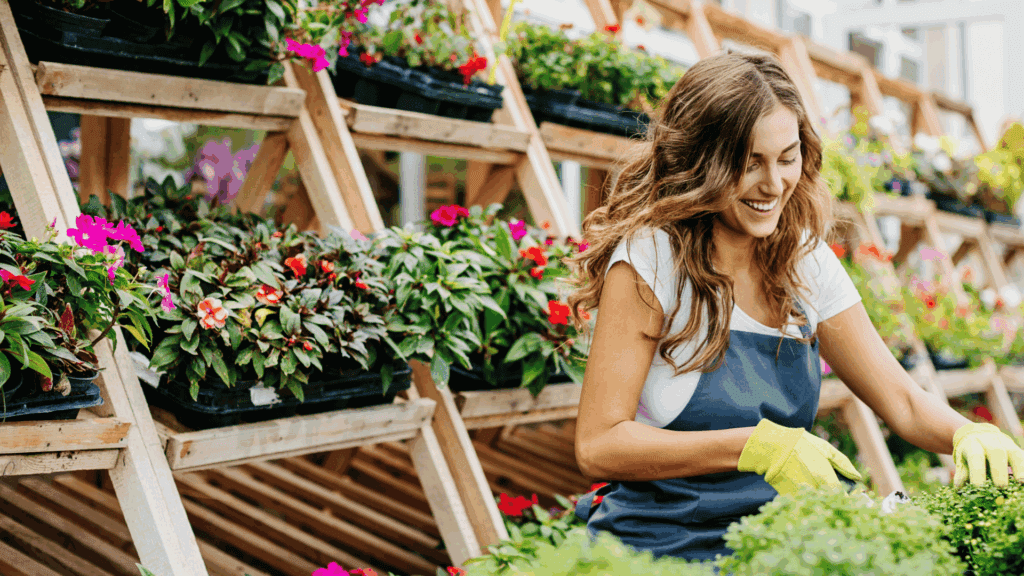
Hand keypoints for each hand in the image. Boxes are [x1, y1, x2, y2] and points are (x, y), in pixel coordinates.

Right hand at [738, 419, 862, 494]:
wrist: (771, 447)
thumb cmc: (800, 444)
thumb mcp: (825, 448)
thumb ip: (843, 463)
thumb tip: (858, 477)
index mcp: (826, 478)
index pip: (843, 496)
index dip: (848, 497)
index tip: (850, 496)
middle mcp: (814, 490)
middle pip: (830, 502)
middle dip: (833, 500)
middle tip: (834, 494)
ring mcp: (801, 495)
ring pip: (816, 504)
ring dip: (820, 501)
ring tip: (818, 492)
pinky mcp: (789, 497)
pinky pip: (802, 502)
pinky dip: (805, 500)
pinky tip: (805, 491)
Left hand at [953, 422, 1023, 487]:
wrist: (978, 434)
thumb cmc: (969, 452)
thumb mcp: (962, 460)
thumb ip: (962, 473)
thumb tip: (959, 488)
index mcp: (972, 444)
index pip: (975, 457)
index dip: (977, 471)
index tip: (978, 486)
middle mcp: (990, 442)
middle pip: (996, 453)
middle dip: (999, 470)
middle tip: (1001, 487)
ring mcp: (1006, 444)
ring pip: (1014, 453)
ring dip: (1019, 468)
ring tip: (1021, 482)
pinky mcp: (1016, 448)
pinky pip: (1023, 457)